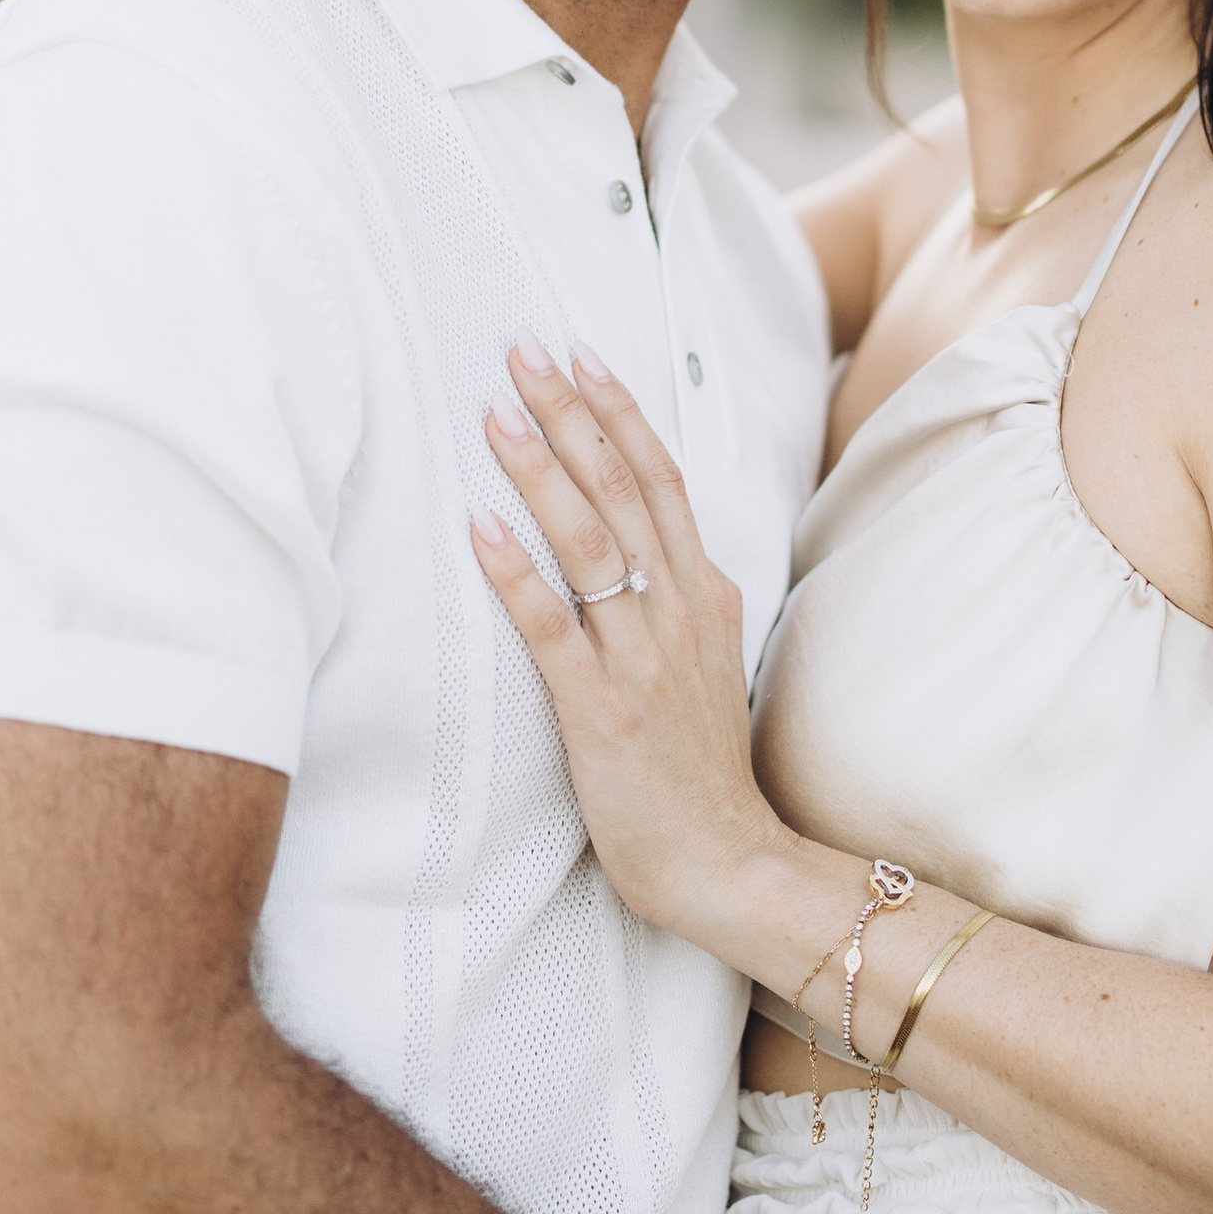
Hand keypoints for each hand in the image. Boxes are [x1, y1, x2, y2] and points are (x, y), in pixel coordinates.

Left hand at [473, 336, 790, 945]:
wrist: (731, 864)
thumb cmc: (703, 771)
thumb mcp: (708, 662)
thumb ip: (680, 598)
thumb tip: (648, 544)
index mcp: (705, 595)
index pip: (661, 479)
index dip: (618, 412)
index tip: (580, 354)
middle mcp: (678, 612)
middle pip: (624, 488)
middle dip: (571, 412)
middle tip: (523, 349)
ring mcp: (642, 660)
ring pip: (590, 542)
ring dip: (540, 471)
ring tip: (496, 414)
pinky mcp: (603, 712)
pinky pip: (552, 629)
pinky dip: (517, 573)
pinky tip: (481, 528)